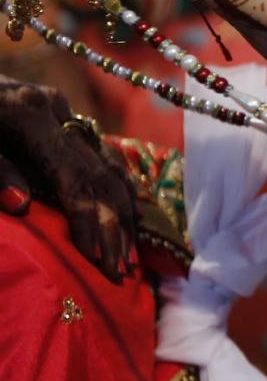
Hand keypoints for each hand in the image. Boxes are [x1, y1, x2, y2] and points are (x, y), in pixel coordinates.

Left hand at [0, 77, 137, 282]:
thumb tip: (21, 206)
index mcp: (30, 114)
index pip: (74, 177)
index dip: (89, 219)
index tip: (96, 259)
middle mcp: (57, 110)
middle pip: (100, 174)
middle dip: (113, 225)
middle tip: (120, 270)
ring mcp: (62, 110)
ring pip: (109, 163)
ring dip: (122, 211)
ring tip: (128, 251)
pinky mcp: (60, 114)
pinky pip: (102, 152)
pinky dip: (119, 185)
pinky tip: (131, 210)